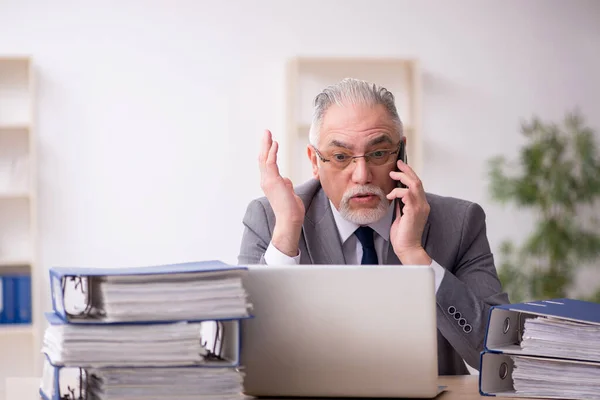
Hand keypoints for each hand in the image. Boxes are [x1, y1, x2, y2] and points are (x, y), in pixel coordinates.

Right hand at [259, 130, 304, 255]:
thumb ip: (286, 185)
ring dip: (267, 145)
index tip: (271, 142)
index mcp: (269, 184)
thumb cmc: (291, 210)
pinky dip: (273, 152)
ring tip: (268, 134)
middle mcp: (266, 181)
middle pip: (263, 158)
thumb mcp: (289, 194)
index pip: (267, 164)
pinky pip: (271, 163)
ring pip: (265, 158)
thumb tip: (286, 180)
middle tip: (266, 132)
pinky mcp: (273, 181)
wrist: (289, 220)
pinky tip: (275, 143)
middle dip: (264, 144)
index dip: (268, 152)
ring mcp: (268, 181)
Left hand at [386, 160, 431, 264]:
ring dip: (402, 178)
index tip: (401, 167)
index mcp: (421, 205)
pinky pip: (407, 194)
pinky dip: (397, 192)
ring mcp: (420, 207)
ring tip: (392, 175)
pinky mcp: (414, 211)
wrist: (407, 248)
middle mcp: (423, 205)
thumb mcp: (401, 215)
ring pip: (414, 184)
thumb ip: (401, 204)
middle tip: (398, 164)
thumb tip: (396, 194)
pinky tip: (390, 195)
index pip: (417, 185)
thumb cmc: (403, 235)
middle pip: (417, 181)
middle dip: (407, 171)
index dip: (410, 174)